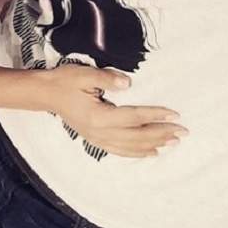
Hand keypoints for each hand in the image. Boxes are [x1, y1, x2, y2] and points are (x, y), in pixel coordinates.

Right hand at [43, 65, 187, 157]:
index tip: (175, 114)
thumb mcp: (84, 74)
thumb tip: (128, 83)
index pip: (134, 117)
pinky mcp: (94, 139)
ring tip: (172, 143)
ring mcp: (96, 138)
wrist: (45, 93)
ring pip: (130, 147)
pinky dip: (137, 152)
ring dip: (153, 145)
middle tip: (183, 132)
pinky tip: (150, 152)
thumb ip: (106, 79)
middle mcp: (99, 132)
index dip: (155, 115)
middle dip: (161, 134)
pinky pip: (120, 150)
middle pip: (136, 136)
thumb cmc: (64, 81)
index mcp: (99, 116)